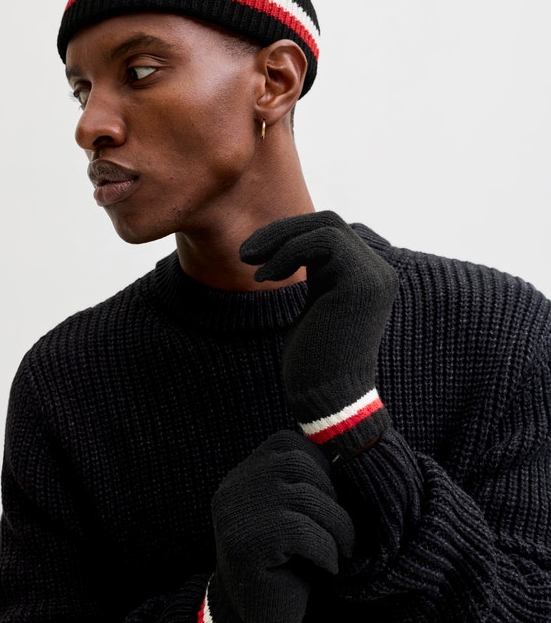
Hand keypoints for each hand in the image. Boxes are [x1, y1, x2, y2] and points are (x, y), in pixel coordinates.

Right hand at [198, 430, 353, 622]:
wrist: (254, 620)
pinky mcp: (244, 544)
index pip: (289, 443)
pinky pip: (300, 531)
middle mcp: (234, 486)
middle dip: (334, 496)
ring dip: (338, 525)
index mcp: (245, 473)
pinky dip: (325, 549)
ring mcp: (235, 513)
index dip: (324, 467)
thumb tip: (356, 454)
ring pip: (304, 497)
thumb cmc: (288, 564)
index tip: (337, 501)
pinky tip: (327, 567)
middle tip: (346, 532)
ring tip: (344, 549)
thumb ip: (309, 484)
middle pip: (297, 463)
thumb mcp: (297, 514)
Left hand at [240, 212, 397, 457]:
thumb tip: (288, 249)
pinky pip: (323, 241)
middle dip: (281, 231)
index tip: (253, 258)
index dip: (288, 235)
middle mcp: (377, 272)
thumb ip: (314, 278)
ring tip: (250, 263)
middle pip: (328, 222)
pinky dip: (287, 252)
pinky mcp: (362, 282)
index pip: (329, 232)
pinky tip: (265, 278)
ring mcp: (374, 275)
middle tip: (245, 254)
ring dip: (280, 239)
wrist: (327, 400)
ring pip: (326, 226)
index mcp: (365, 277)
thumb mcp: (311, 310)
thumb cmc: (312, 365)